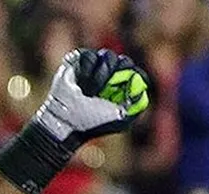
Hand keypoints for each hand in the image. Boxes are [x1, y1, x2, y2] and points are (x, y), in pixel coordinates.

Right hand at [31, 49, 150, 147]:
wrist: (65, 120)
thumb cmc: (92, 122)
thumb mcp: (120, 119)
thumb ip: (136, 107)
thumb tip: (143, 90)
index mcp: (120, 89)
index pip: (135, 73)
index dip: (134, 75)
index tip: (129, 81)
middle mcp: (109, 77)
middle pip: (124, 61)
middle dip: (118, 72)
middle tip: (109, 85)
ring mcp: (94, 68)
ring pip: (107, 55)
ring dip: (101, 74)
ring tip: (91, 90)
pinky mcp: (78, 62)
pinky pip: (89, 56)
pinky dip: (86, 69)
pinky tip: (81, 82)